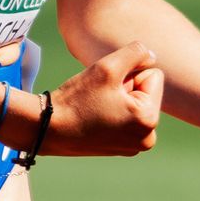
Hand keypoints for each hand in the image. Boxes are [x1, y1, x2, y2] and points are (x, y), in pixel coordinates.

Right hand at [42, 40, 163, 156]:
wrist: (46, 128)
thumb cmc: (76, 99)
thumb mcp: (108, 66)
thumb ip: (137, 52)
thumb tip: (152, 56)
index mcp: (149, 120)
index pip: (153, 75)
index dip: (129, 75)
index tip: (107, 89)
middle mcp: (147, 139)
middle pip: (146, 91)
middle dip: (126, 88)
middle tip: (99, 100)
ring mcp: (134, 146)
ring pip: (135, 103)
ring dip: (119, 99)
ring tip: (96, 109)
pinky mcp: (121, 148)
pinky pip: (126, 117)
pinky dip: (113, 113)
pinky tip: (94, 118)